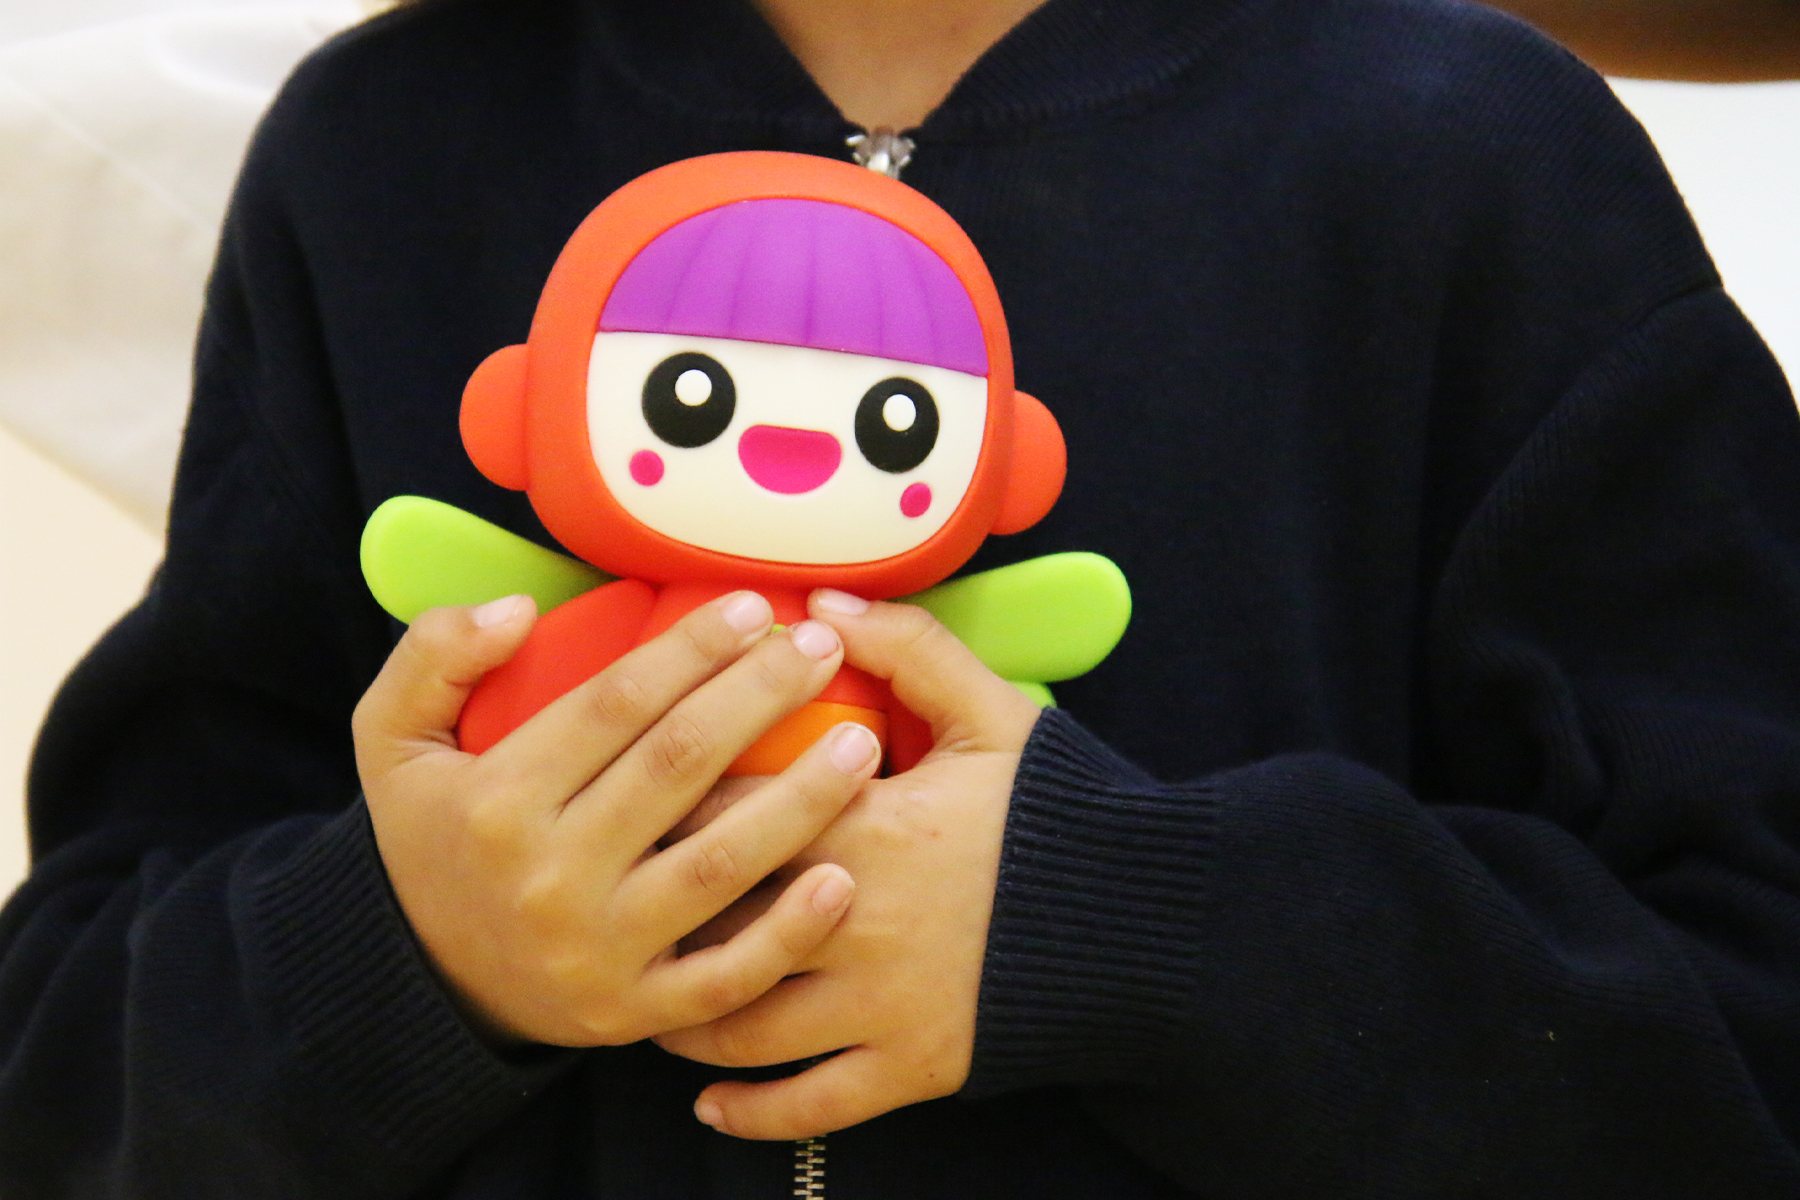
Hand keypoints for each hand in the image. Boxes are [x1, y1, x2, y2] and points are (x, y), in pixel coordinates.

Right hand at [352, 590, 882, 1046]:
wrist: (426, 982)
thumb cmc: (434, 840)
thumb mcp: (391, 740)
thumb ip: (434, 658)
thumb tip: (515, 609)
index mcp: (499, 800)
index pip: (614, 706)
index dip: (690, 649)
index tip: (753, 606)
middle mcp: (549, 877)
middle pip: (678, 767)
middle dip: (761, 698)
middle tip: (821, 651)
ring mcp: (598, 952)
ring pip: (718, 866)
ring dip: (801, 801)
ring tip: (864, 745)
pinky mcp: (635, 1013)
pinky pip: (725, 978)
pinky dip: (787, 934)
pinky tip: (840, 880)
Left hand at [653, 590, 1041, 1138]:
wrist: (1151, 921)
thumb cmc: (1066, 812)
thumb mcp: (995, 713)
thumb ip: (908, 648)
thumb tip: (818, 604)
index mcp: (861, 824)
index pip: (726, 809)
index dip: (668, 803)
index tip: (631, 800)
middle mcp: (848, 919)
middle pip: (712, 918)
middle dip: (655, 913)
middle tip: (612, 902)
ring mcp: (876, 1004)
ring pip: (742, 1022)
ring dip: (680, 1017)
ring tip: (646, 1002)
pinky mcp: (911, 1066)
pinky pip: (811, 1105)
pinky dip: (753, 1113)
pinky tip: (710, 1106)